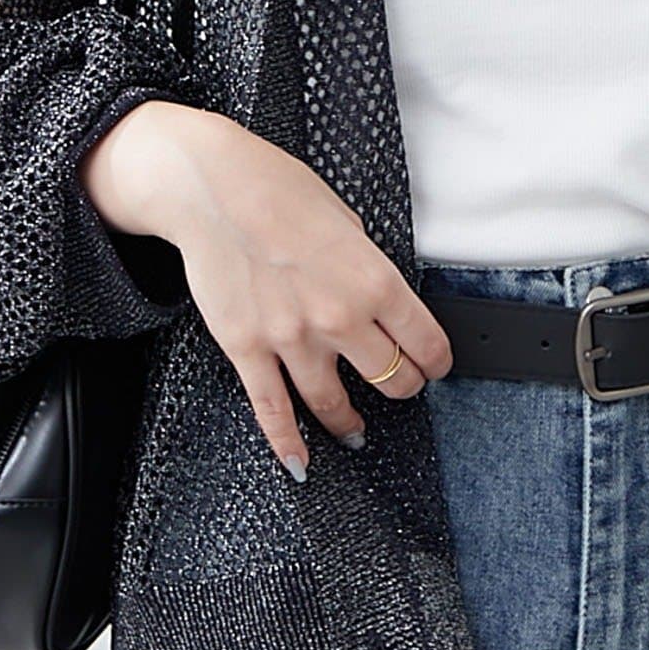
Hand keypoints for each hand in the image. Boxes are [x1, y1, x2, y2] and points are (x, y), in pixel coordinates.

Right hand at [78, 99, 453, 472]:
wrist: (213, 187)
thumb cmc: (279, 191)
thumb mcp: (348, 222)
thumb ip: (367, 268)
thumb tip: (377, 297)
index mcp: (375, 280)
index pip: (425, 343)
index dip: (435, 361)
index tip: (434, 366)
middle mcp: (340, 316)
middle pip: (391, 378)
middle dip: (402, 387)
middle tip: (400, 388)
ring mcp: (292, 338)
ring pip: (335, 403)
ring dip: (351, 421)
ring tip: (356, 429)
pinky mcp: (247, 348)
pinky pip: (272, 410)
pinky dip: (288, 443)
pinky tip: (300, 462)